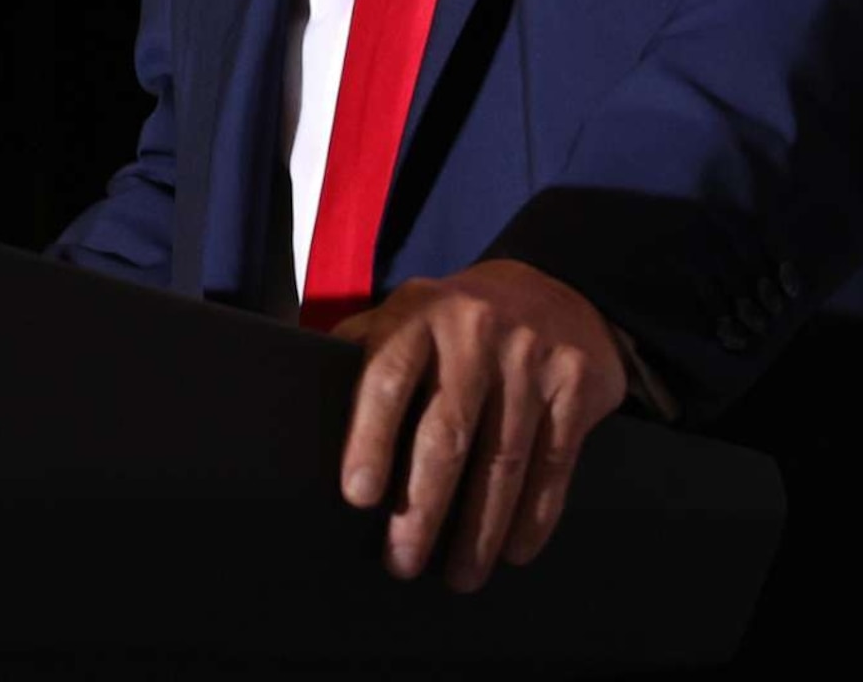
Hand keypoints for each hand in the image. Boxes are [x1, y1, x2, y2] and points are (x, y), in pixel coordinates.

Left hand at [329, 258, 628, 590]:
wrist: (556, 287)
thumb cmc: (456, 325)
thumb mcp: (403, 316)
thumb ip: (355, 351)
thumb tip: (286, 402)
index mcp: (419, 314)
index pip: (387, 376)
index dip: (371, 437)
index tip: (358, 497)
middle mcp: (477, 330)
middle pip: (448, 431)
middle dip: (422, 508)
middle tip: (402, 561)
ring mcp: (531, 356)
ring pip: (504, 456)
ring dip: (480, 528)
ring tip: (460, 575)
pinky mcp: (576, 382)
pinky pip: (554, 460)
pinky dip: (535, 513)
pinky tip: (515, 549)